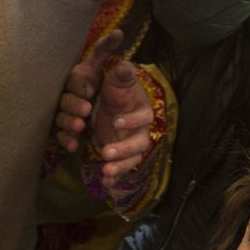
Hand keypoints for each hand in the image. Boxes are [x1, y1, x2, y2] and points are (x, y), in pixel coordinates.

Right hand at [54, 30, 122, 153]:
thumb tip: (119, 32)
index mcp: (76, 78)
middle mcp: (66, 95)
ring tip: (81, 126)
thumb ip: (106, 50)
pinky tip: (74, 145)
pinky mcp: (63, 131)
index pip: (74, 79)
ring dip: (70, 123)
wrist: (98, 106)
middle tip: (86, 110)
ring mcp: (63, 113)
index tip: (90, 89)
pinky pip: (61, 136)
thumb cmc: (98, 82)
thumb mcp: (100, 66)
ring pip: (61, 118)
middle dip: (74, 105)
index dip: (81, 85)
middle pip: (65, 100)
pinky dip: (66, 140)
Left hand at [87, 59, 155, 183]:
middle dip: (124, 150)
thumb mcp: (116, 79)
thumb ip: (122, 73)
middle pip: (139, 143)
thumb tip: (124, 65)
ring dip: (119, 167)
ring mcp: (130, 145)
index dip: (132, 120)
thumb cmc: (115, 90)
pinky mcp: (120, 155)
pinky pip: (121, 169)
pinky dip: (115, 177)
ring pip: (131, 160)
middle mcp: (140, 130)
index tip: (116, 121)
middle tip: (106, 152)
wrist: (109, 103)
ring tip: (105, 172)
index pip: (143, 117)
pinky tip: (105, 184)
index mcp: (142, 110)